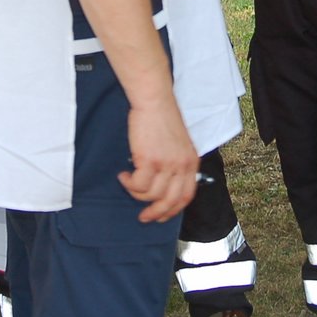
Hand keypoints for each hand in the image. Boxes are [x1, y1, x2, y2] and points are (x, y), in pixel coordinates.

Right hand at [117, 99, 197, 222]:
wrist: (154, 100)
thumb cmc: (163, 118)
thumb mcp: (179, 144)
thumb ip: (176, 164)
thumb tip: (164, 184)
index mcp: (191, 162)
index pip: (186, 196)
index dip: (173, 210)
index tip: (162, 215)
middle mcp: (182, 166)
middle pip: (170, 201)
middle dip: (156, 213)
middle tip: (144, 216)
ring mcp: (167, 164)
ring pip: (151, 194)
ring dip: (136, 193)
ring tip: (128, 182)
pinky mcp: (150, 160)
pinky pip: (138, 184)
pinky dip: (129, 184)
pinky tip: (124, 175)